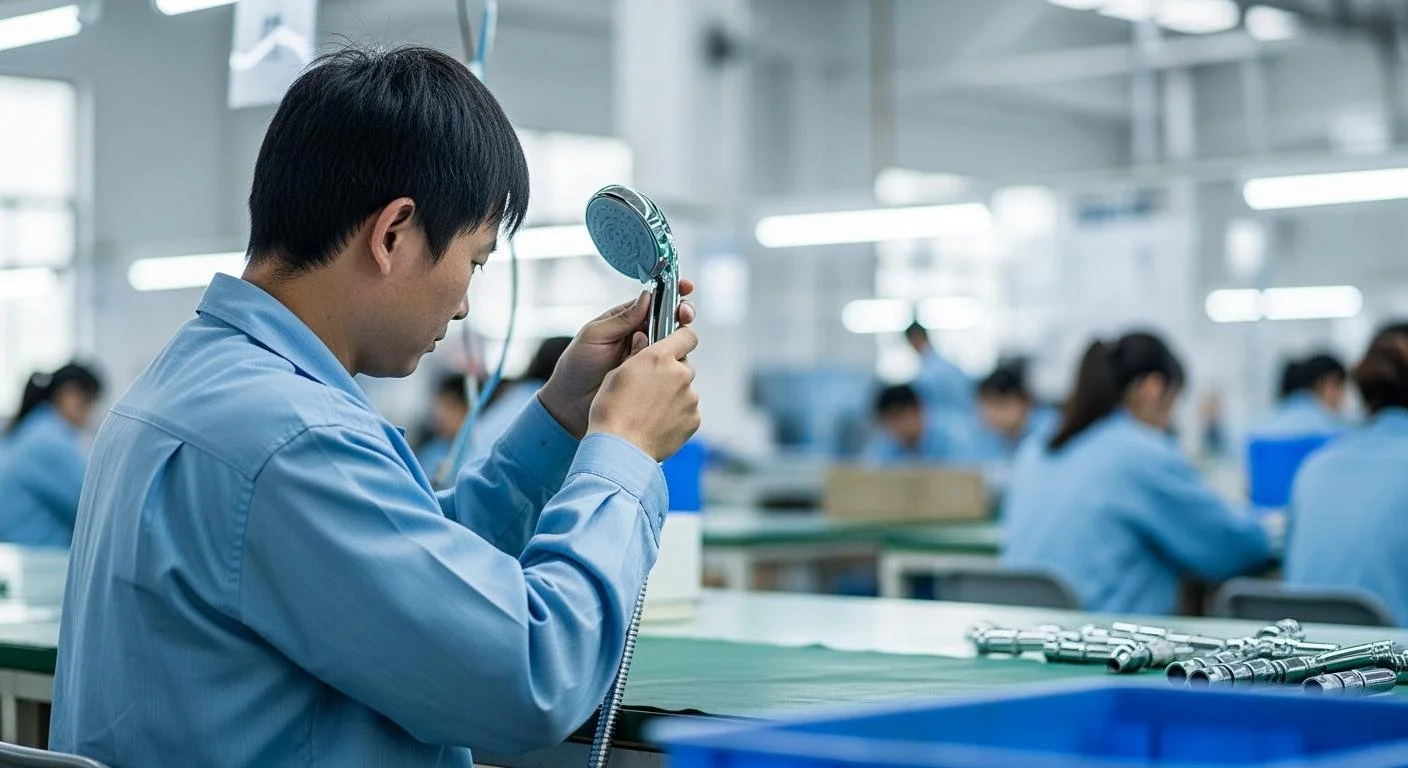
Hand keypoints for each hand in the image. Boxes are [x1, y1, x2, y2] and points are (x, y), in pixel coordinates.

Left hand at [537, 280, 695, 439]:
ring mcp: (648, 357)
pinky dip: (668, 363)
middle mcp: (641, 336)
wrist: (571, 402)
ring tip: (655, 345)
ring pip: (673, 344)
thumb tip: (647, 297)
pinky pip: (668, 367)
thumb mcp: (595, 335)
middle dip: (682, 313)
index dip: (671, 291)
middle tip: (683, 314)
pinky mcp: (652, 378)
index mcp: (626, 319)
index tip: (685, 286)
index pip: (654, 301)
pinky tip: (659, 364)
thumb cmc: (577, 365)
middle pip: (671, 320)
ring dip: (673, 340)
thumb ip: (622, 319)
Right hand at [587, 327, 701, 460]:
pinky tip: (656, 423)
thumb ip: (637, 356)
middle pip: (684, 366)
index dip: (682, 338)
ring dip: (673, 395)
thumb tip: (645, 344)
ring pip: (685, 390)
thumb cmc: (612, 411)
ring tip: (649, 411)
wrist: (620, 449)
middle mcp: (680, 375)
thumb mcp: (616, 373)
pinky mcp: (694, 419)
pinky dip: (676, 415)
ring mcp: (690, 398)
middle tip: (651, 387)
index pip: (686, 335)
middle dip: (671, 372)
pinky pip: (688, 411)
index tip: (676, 343)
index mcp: (659, 358)